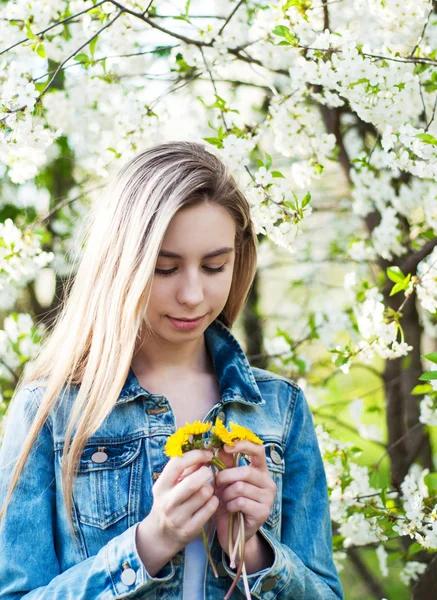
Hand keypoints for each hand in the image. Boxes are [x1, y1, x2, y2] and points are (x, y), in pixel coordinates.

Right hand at [140, 449, 218, 556]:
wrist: (162, 535)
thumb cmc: (170, 501)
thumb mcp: (171, 484)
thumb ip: (186, 467)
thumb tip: (205, 447)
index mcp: (161, 486)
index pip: (177, 464)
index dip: (195, 455)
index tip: (207, 454)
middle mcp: (168, 502)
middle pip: (193, 482)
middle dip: (206, 473)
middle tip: (208, 472)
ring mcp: (179, 517)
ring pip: (205, 493)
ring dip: (210, 488)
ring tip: (206, 490)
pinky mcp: (190, 529)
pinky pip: (211, 507)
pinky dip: (213, 501)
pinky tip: (208, 502)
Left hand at [213, 440, 276, 556]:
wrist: (231, 531)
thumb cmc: (227, 502)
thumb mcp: (224, 481)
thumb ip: (225, 464)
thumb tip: (221, 446)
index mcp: (260, 470)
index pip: (258, 450)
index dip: (243, 445)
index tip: (226, 446)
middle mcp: (268, 482)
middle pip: (246, 471)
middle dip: (225, 477)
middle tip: (217, 484)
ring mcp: (268, 498)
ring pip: (240, 487)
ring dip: (226, 494)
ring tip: (225, 499)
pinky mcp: (263, 512)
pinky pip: (240, 502)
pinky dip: (230, 505)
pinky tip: (230, 509)